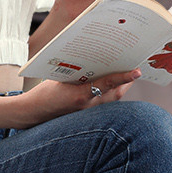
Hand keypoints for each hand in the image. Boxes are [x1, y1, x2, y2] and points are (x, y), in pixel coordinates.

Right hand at [8, 67, 141, 127]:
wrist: (34, 113)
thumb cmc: (46, 92)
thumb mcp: (60, 76)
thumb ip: (79, 69)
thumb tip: (97, 57)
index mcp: (80, 94)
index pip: (108, 83)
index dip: (124, 77)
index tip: (137, 71)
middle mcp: (88, 105)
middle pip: (116, 92)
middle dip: (127, 79)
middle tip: (135, 65)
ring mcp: (89, 112)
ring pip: (114, 98)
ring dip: (122, 86)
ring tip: (129, 72)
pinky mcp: (88, 114)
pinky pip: (106, 103)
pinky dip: (112, 92)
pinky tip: (115, 85)